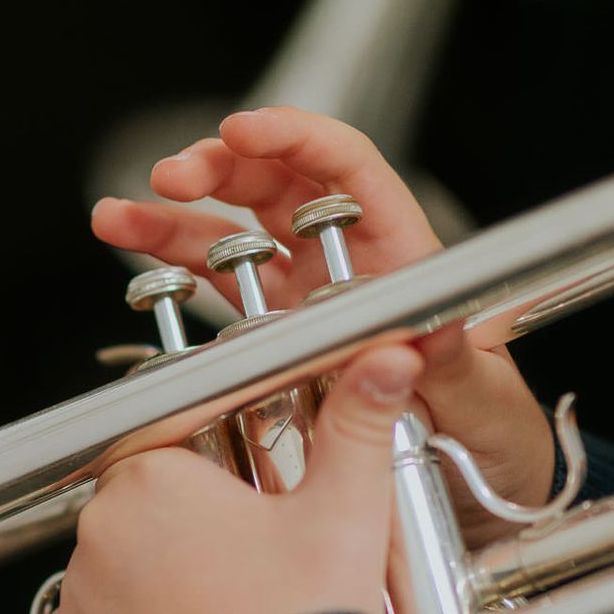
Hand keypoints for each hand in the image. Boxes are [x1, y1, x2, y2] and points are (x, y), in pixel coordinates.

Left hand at [46, 346, 423, 613]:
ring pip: (126, 565)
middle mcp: (98, 532)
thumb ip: (358, 426)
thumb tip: (387, 360)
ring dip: (167, 580)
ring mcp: (78, 598)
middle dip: (200, 528)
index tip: (259, 504)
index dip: (231, 474)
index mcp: (154, 479)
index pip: (183, 445)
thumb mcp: (345, 516)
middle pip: (153, 506)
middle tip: (259, 568)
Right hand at [92, 107, 552, 547]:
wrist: (480, 481)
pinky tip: (131, 252)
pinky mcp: (273, 330)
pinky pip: (215, 284)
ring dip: (173, 216)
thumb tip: (431, 331)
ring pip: (231, 231)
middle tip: (174, 176)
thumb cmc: (494, 430)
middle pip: (276, 185)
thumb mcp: (485, 399)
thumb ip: (455, 364)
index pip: (346, 169)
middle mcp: (347, 262)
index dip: (294, 138)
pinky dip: (171, 265)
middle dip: (218, 169)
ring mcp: (305, 294)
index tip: (244, 132)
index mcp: (402, 255)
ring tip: (119, 215)